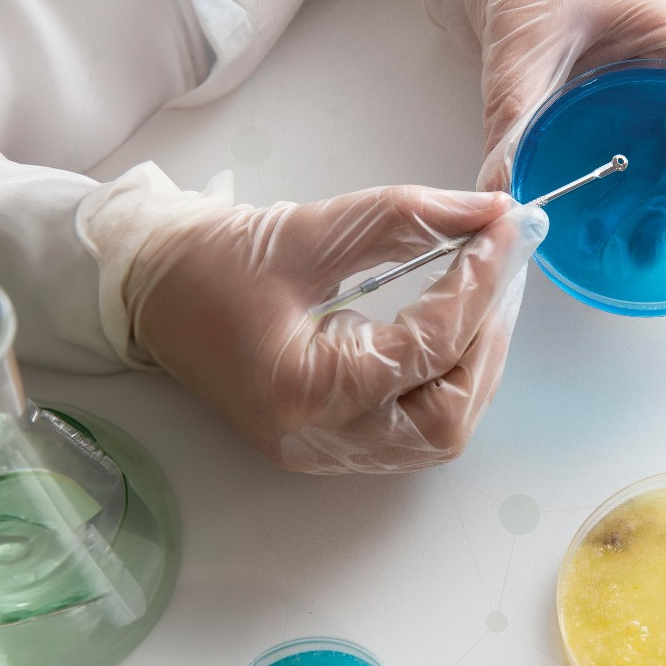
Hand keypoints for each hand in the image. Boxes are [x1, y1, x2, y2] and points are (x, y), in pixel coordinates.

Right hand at [121, 187, 546, 472]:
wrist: (156, 292)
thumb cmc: (218, 262)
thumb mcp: (317, 227)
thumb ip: (412, 220)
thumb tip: (493, 214)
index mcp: (308, 390)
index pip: (428, 345)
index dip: (481, 284)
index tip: (509, 232)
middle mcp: (322, 439)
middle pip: (448, 415)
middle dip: (489, 340)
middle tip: (504, 273)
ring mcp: (329, 451)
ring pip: (441, 433)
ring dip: (476, 365)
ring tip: (486, 298)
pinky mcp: (336, 442)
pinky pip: (417, 428)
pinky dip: (450, 381)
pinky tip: (456, 332)